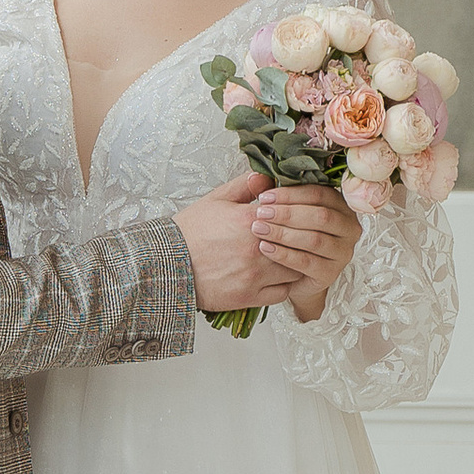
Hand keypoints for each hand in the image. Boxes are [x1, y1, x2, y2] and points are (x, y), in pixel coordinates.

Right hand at [172, 168, 293, 311]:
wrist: (167, 264)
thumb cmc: (190, 232)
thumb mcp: (216, 200)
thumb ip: (245, 185)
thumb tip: (267, 177)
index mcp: (249, 220)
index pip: (293, 213)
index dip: (299, 214)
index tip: (300, 215)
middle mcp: (256, 248)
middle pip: (300, 243)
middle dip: (304, 239)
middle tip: (306, 237)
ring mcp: (255, 275)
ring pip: (295, 269)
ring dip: (297, 263)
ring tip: (293, 257)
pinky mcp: (249, 297)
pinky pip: (283, 293)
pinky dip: (285, 285)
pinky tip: (279, 277)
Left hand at [255, 184, 359, 323]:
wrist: (290, 275)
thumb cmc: (288, 237)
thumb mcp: (281, 212)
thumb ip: (271, 194)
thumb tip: (255, 178)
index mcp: (341, 206)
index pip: (320, 194)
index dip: (291, 194)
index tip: (264, 197)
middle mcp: (349, 228)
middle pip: (321, 216)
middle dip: (287, 213)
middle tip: (260, 213)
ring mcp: (342, 253)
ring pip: (315, 239)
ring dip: (283, 233)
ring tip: (259, 229)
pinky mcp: (330, 274)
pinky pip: (307, 262)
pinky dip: (284, 254)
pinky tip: (265, 248)